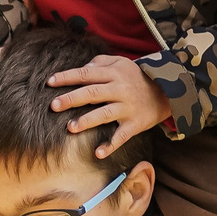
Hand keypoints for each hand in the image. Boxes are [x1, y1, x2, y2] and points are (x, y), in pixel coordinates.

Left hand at [47, 55, 172, 157]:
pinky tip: (98, 153)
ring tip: (70, 127)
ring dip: (87, 121)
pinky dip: (110, 145)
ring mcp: (127, 108)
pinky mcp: (135, 124)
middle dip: (72, 99)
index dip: (67, 77)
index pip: (86, 74)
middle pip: (92, 93)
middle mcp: (119, 90)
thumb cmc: (136, 77)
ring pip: (105, 114)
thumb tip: (82, 69)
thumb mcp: (121, 62)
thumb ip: (100, 62)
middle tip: (54, 105)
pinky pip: (121, 136)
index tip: (50, 82)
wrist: (166, 92)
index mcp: (113, 73)